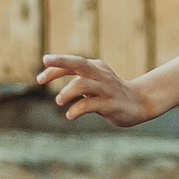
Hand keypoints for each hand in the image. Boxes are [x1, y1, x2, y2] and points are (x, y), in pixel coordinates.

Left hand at [37, 53, 154, 126]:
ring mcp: (106, 89)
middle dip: (60, 64)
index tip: (39, 78)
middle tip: (41, 76)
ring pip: (83, 85)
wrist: (139, 103)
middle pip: (79, 64)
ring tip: (58, 101)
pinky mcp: (110, 104)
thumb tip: (46, 75)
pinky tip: (69, 116)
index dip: (55, 68)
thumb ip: (75, 78)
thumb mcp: (93, 82)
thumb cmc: (109, 92)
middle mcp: (100, 75)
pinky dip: (76, 110)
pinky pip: (89, 105)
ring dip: (66, 93)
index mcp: (95, 67)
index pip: (72, 63)